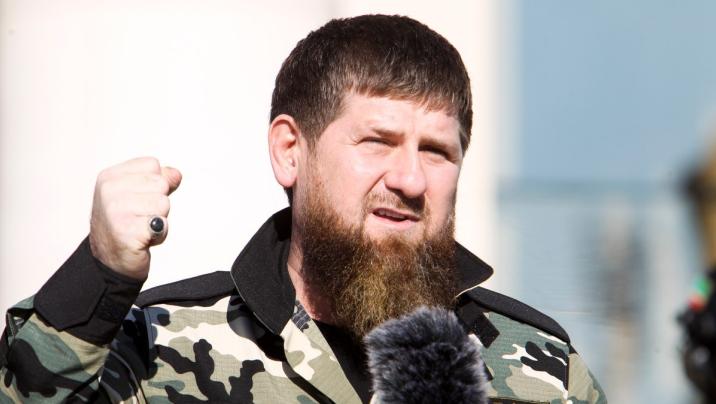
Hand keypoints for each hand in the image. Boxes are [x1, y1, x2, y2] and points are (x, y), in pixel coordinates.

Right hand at [89, 157, 181, 279]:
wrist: (111, 261)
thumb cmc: (125, 226)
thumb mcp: (137, 195)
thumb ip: (158, 180)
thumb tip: (175, 174)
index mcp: (109, 177)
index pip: (153, 165)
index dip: (155, 185)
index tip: (139, 200)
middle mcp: (109, 191)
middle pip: (161, 184)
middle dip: (158, 204)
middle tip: (140, 218)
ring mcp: (115, 211)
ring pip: (164, 203)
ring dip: (159, 220)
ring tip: (141, 228)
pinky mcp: (126, 231)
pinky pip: (162, 224)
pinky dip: (158, 235)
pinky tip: (143, 240)